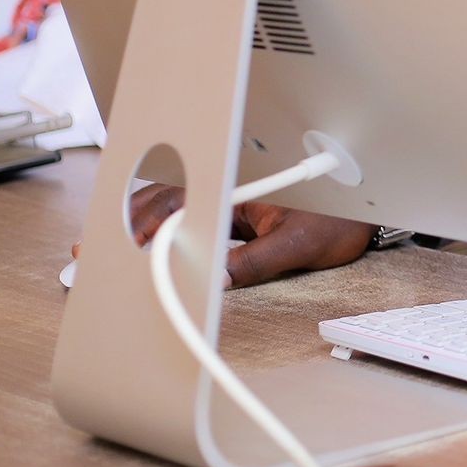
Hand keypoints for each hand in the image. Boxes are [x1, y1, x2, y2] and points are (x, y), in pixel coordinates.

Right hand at [71, 185, 373, 287]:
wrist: (371, 209)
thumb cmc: (341, 219)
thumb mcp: (299, 243)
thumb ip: (254, 261)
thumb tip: (211, 280)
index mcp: (242, 186)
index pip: (183, 201)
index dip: (150, 225)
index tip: (128, 247)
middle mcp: (231, 188)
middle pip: (167, 202)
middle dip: (130, 225)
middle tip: (95, 251)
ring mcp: (231, 201)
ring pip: (174, 209)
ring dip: (141, 228)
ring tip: (108, 253)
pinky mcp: (236, 218)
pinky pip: (192, 221)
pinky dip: (163, 234)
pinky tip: (143, 253)